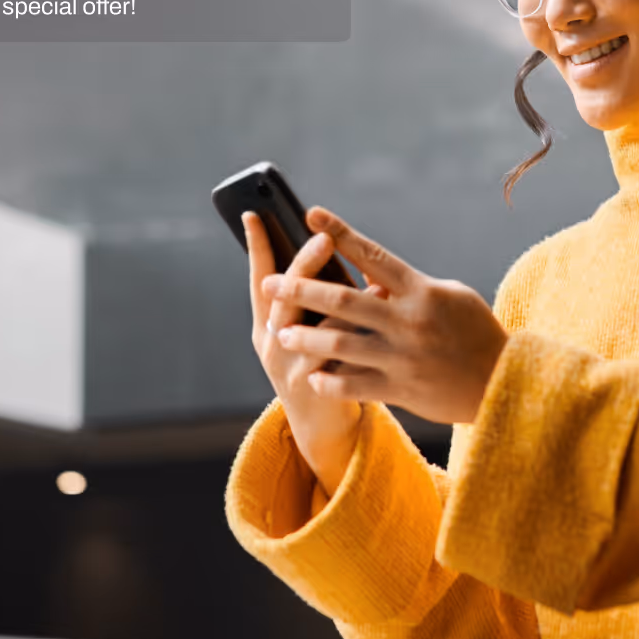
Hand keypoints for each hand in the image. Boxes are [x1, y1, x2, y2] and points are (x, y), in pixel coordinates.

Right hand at [244, 210, 374, 495]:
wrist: (323, 425)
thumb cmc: (318, 363)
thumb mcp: (303, 330)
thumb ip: (311, 299)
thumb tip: (329, 245)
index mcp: (266, 323)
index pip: (258, 277)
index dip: (257, 246)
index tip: (254, 213)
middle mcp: (271, 343)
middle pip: (285, 298)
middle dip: (304, 267)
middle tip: (324, 239)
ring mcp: (291, 367)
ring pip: (315, 328)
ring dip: (345, 301)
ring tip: (373, 280)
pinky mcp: (318, 388)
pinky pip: (341, 357)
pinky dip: (363, 335)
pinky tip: (384, 320)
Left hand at [261, 205, 509, 425]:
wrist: (504, 382)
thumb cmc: (476, 332)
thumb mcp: (449, 296)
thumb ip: (407, 286)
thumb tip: (368, 271)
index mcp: (421, 291)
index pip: (372, 254)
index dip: (339, 232)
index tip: (310, 214)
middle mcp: (408, 321)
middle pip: (343, 298)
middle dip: (301, 288)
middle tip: (271, 282)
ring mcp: (402, 357)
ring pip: (339, 343)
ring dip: (304, 335)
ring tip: (280, 330)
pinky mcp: (401, 390)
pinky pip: (353, 385)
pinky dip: (328, 379)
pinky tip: (311, 375)